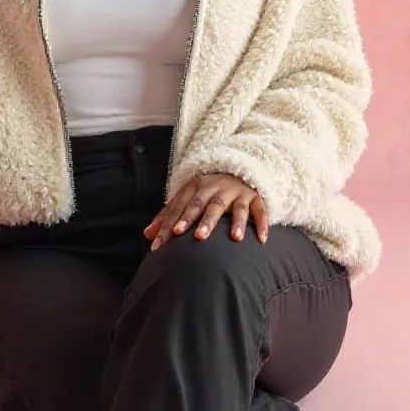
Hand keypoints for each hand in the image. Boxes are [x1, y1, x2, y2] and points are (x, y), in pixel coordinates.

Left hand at [144, 173, 268, 251]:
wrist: (236, 168)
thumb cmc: (207, 191)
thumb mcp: (187, 198)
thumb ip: (168, 215)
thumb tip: (147, 235)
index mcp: (196, 186)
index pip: (181, 206)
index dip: (171, 223)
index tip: (162, 242)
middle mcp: (216, 187)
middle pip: (207, 204)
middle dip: (202, 219)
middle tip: (197, 236)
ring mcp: (237, 191)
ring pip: (236, 207)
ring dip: (236, 221)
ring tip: (236, 238)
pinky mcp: (255, 197)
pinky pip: (260, 210)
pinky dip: (262, 223)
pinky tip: (261, 239)